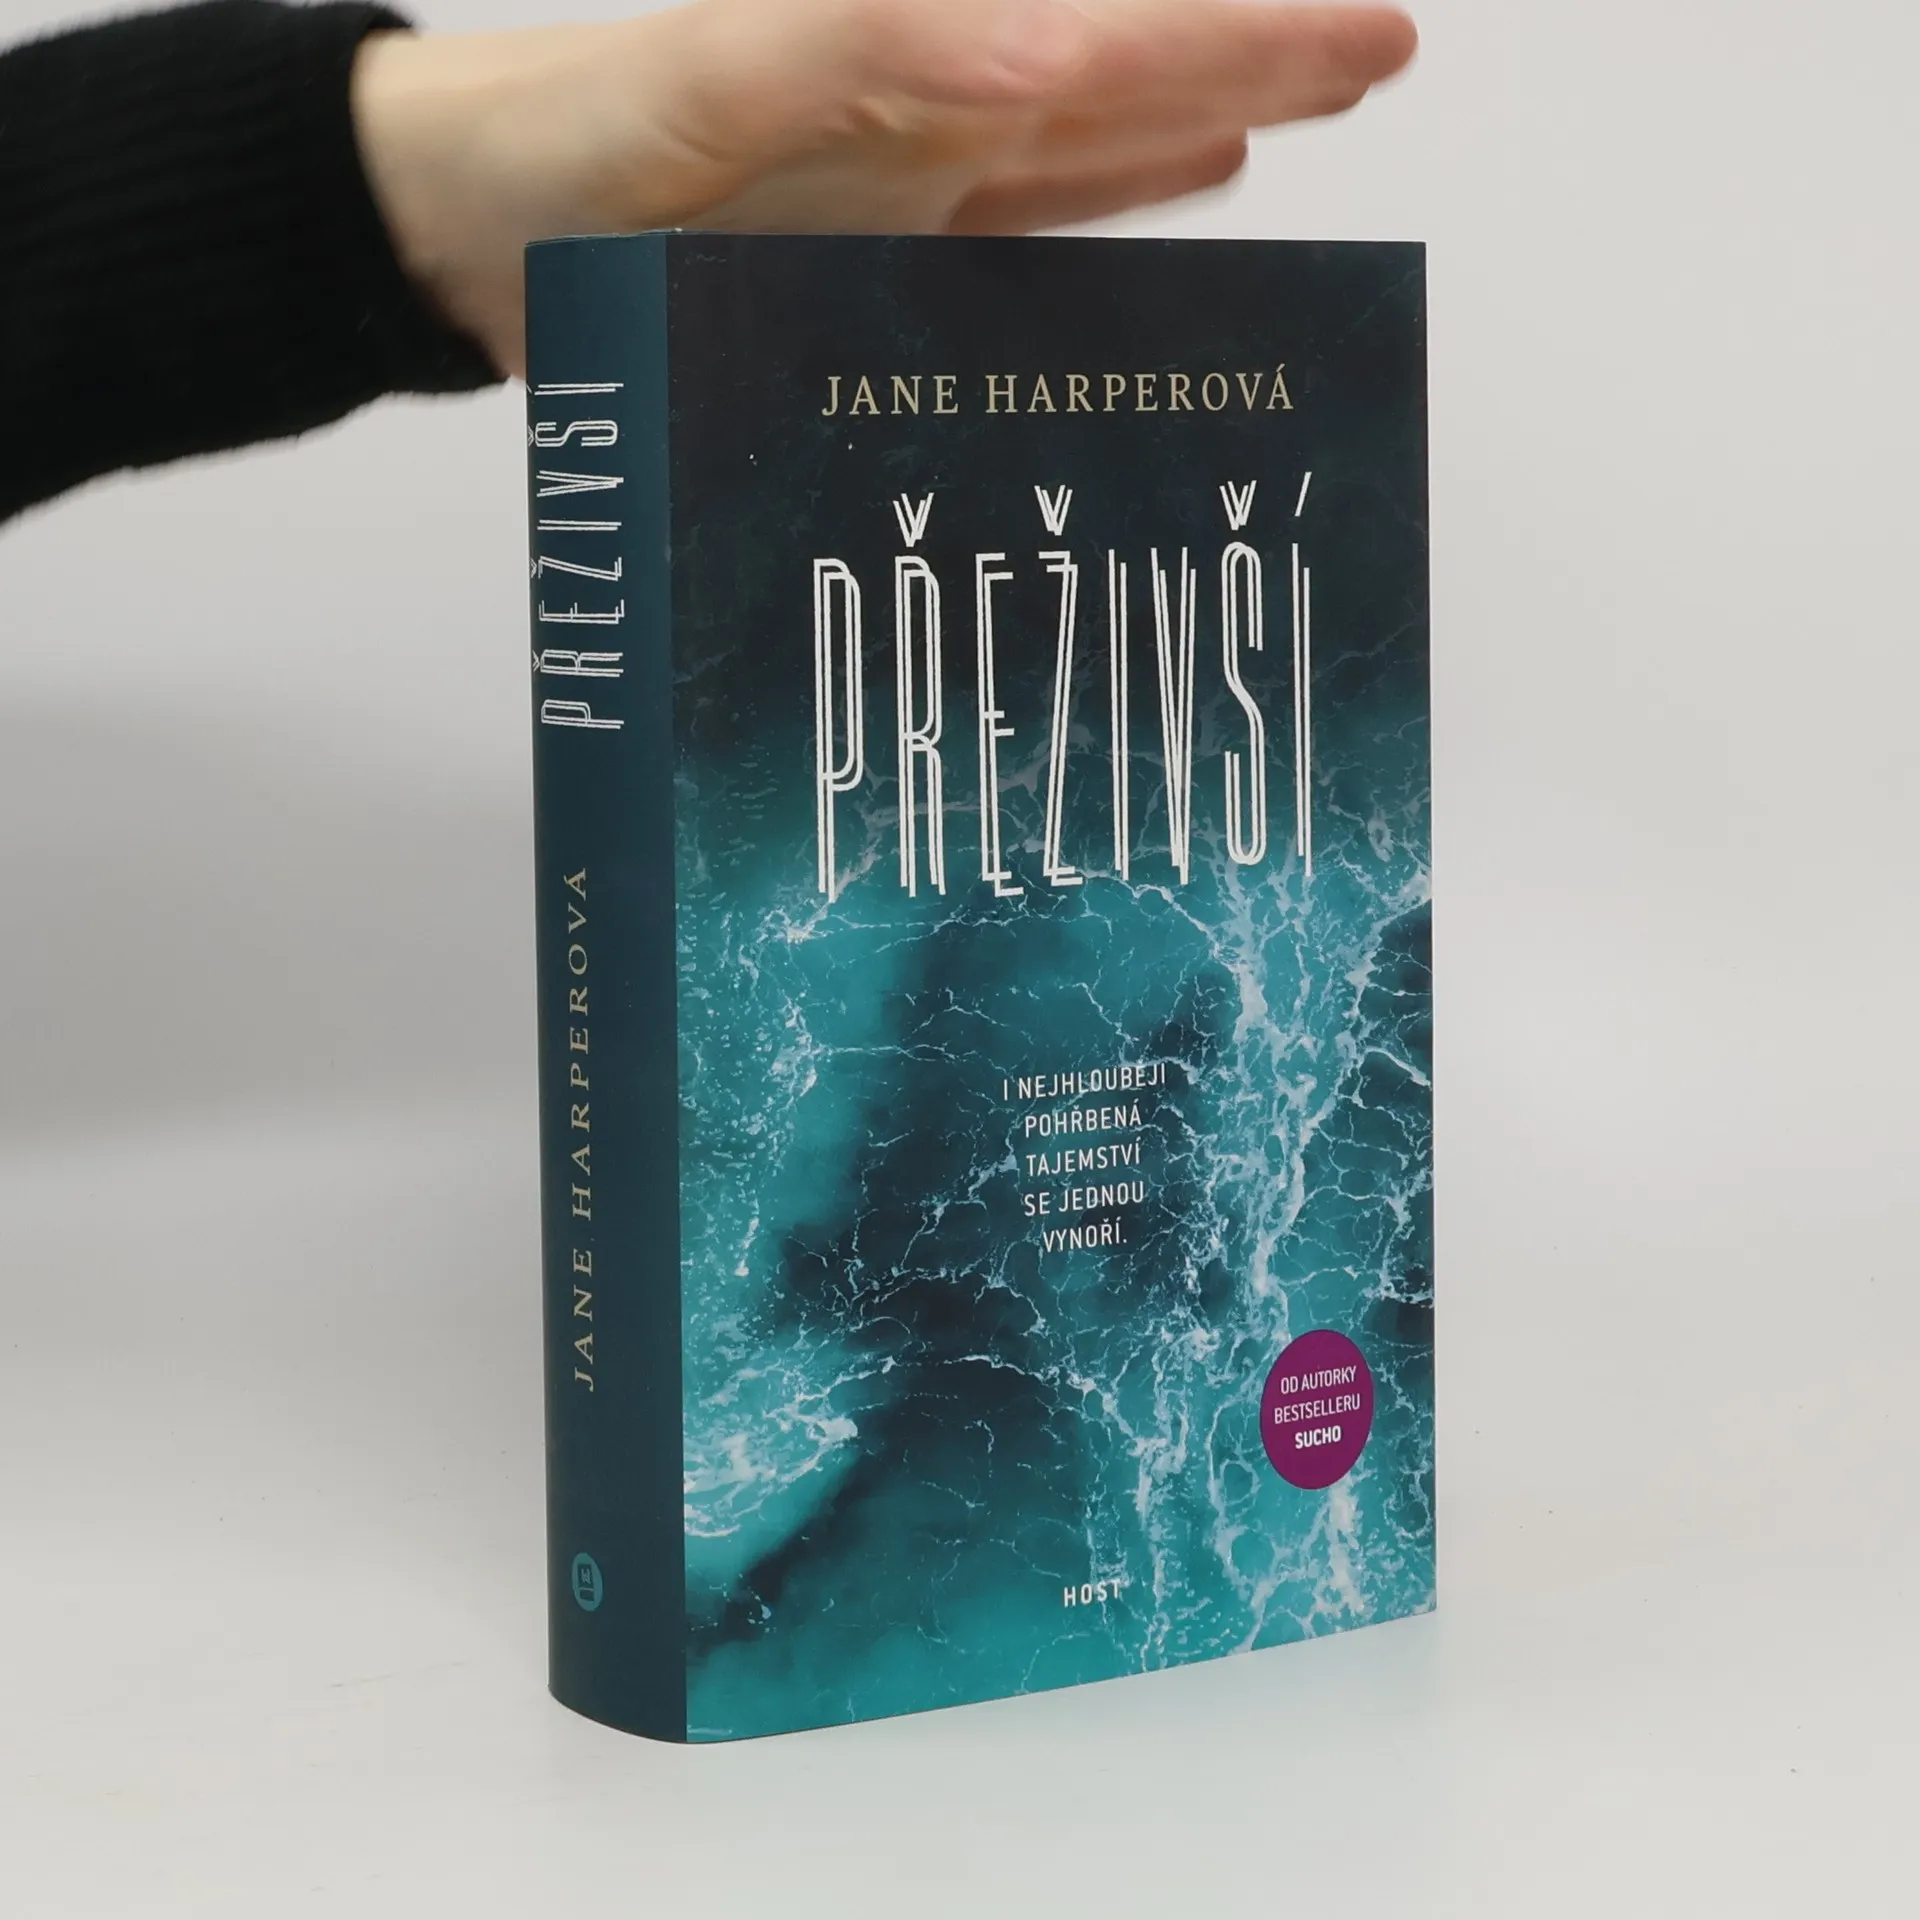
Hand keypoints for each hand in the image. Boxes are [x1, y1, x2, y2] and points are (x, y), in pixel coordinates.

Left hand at [351, 0, 1417, 377]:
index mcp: (906, 52)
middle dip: (1258, 56)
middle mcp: (929, 104)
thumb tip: (1053, 45)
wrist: (456, 227)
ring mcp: (907, 178)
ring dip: (1200, 120)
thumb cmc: (557, 151)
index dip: (1240, 31)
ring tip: (1306, 104)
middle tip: (1382, 50)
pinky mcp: (872, 248)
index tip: (1360, 32)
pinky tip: (1165, 196)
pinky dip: (1095, 205)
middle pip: (1125, 70)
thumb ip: (866, 49)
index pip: (1108, 32)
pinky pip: (1014, 222)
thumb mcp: (702, 85)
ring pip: (1091, 141)